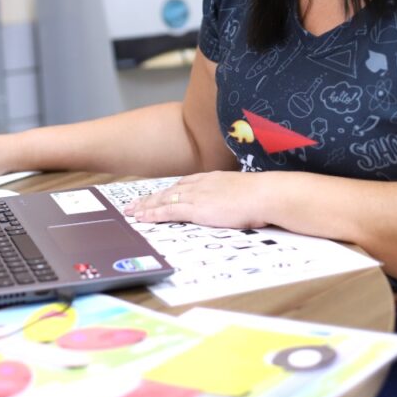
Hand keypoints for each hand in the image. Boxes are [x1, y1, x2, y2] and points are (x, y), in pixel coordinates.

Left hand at [124, 171, 272, 227]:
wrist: (265, 194)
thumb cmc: (262, 195)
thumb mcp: (244, 192)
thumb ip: (233, 196)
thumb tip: (235, 202)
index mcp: (212, 179)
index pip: (183, 184)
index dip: (168, 191)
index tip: (157, 195)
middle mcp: (200, 184)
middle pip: (168, 190)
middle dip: (150, 198)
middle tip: (134, 204)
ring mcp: (197, 195)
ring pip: (164, 199)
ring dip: (146, 206)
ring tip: (131, 212)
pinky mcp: (196, 208)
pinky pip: (168, 211)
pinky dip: (153, 214)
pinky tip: (142, 218)